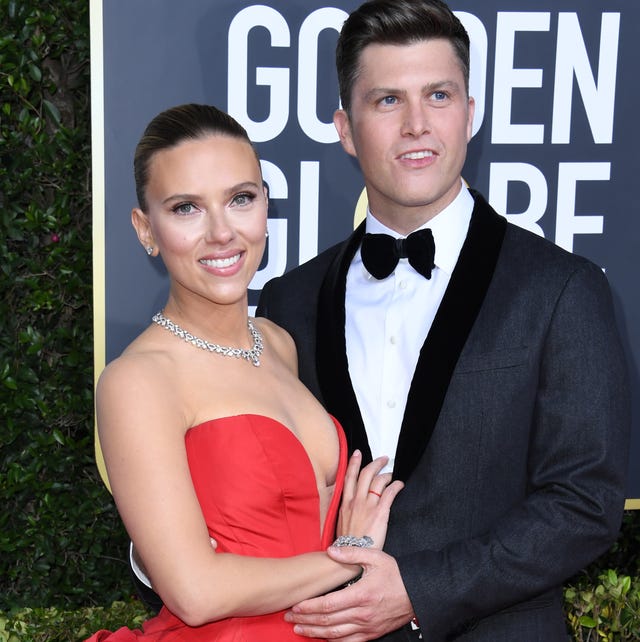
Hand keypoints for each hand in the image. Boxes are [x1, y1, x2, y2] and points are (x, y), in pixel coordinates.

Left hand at [285, 546, 414, 640]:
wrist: (418, 593)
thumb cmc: (395, 573)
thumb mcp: (375, 556)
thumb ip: (351, 553)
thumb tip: (330, 551)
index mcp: (361, 595)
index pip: (327, 604)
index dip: (308, 607)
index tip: (294, 605)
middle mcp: (362, 615)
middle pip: (327, 621)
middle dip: (305, 620)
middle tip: (289, 617)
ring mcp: (366, 627)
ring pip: (334, 634)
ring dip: (314, 633)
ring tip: (299, 630)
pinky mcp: (372, 634)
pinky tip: (322, 638)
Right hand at [337, 451, 403, 548]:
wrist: (351, 555)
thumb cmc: (347, 542)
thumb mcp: (340, 521)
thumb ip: (345, 509)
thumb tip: (349, 503)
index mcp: (345, 502)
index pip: (349, 477)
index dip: (354, 463)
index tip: (357, 453)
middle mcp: (356, 500)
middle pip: (366, 474)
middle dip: (376, 463)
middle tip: (384, 459)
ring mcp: (368, 506)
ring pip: (378, 481)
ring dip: (387, 475)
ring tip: (391, 475)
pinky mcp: (380, 513)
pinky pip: (389, 493)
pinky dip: (395, 486)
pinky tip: (399, 485)